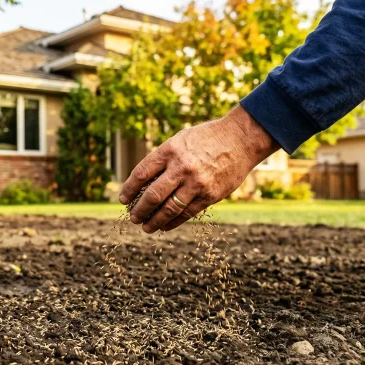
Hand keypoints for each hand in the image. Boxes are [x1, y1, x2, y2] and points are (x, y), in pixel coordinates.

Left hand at [119, 106, 279, 232]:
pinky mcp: (210, 195)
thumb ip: (163, 159)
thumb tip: (143, 181)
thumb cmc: (206, 138)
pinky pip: (187, 213)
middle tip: (133, 218)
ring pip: (169, 209)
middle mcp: (181, 167)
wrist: (241, 139)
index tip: (123, 200)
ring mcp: (196, 183)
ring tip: (146, 227)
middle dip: (139, 210)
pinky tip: (164, 226)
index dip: (129, 189)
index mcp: (170, 151)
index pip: (141, 174)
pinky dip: (173, 222)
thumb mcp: (180, 140)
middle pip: (152, 195)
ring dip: (154, 221)